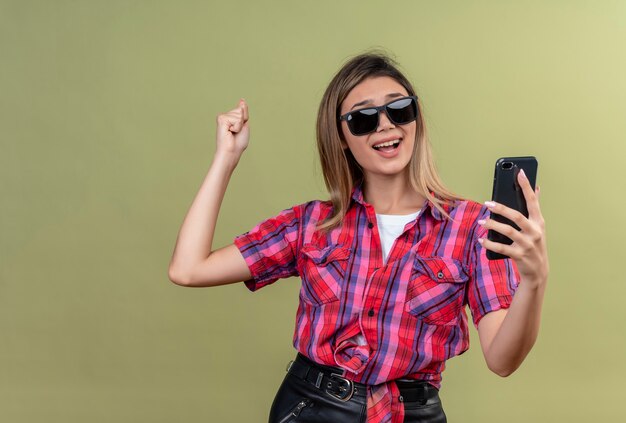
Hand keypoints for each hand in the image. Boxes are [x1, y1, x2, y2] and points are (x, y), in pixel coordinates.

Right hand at [215, 99, 249, 156]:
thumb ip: (243, 111)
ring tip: (233, 133)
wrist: (232, 151)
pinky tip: (230, 132)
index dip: (245, 118)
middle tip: (236, 132)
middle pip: (241, 110)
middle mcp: (225, 116)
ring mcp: (222, 117)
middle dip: (243, 122)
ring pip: (239, 114)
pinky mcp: (221, 119)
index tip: (238, 129)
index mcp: (230, 117)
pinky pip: (236, 119)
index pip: (242, 108)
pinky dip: (237, 127)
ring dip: (239, 126)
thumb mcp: (244, 124)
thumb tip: (242, 100)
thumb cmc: (238, 142)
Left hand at [478, 170, 548, 286]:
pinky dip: (490, 244)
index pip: (533, 201)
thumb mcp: (538, 226)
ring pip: (508, 231)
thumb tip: (537, 187)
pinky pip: (502, 248)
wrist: (539, 271)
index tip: (519, 172)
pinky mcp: (519, 255)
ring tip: (481, 222)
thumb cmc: (535, 244)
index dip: (526, 186)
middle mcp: (535, 231)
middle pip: (517, 216)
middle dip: (501, 208)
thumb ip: (535, 207)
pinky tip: (481, 240)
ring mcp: (528, 244)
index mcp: (538, 222)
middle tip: (487, 203)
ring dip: (492, 225)